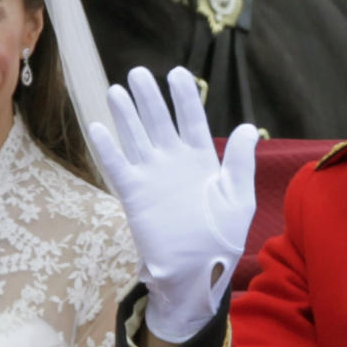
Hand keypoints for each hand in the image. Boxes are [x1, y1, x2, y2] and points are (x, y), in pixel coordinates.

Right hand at [88, 66, 258, 342]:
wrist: (197, 273)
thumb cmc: (222, 238)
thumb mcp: (239, 199)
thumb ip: (241, 164)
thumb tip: (248, 128)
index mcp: (202, 159)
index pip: (192, 120)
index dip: (184, 97)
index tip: (177, 73)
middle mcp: (174, 161)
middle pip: (159, 121)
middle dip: (149, 98)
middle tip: (138, 73)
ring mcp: (152, 176)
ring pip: (136, 138)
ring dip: (126, 115)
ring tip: (116, 90)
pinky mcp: (134, 195)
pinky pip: (118, 168)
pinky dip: (107, 149)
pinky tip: (97, 128)